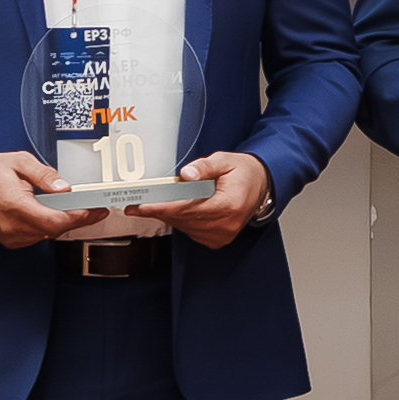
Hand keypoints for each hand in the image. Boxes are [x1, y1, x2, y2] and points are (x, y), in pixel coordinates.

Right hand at [0, 150, 109, 249]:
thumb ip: (45, 175)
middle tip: (94, 209)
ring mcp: (10, 236)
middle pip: (55, 229)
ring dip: (62, 222)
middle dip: (76, 219)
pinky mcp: (10, 240)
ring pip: (48, 234)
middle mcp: (12, 225)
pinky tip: (51, 214)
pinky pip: (38, 236)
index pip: (55, 219)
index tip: (95, 210)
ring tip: (74, 208)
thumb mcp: (20, 162)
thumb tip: (64, 187)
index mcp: (15, 205)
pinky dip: (48, 226)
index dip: (78, 216)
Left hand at [136, 150, 270, 248]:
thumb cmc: (244, 174)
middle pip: (183, 219)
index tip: (143, 206)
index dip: (162, 207)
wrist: (261, 186)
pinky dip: (180, 221)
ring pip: (184, 227)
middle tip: (137, 204)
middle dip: (159, 210)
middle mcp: (226, 224)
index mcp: (229, 205)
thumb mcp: (225, 160)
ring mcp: (221, 234)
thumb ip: (204, 167)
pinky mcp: (217, 239)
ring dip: (168, 215)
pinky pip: (191, 231)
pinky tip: (174, 210)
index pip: (188, 209)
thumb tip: (187, 174)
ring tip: (153, 204)